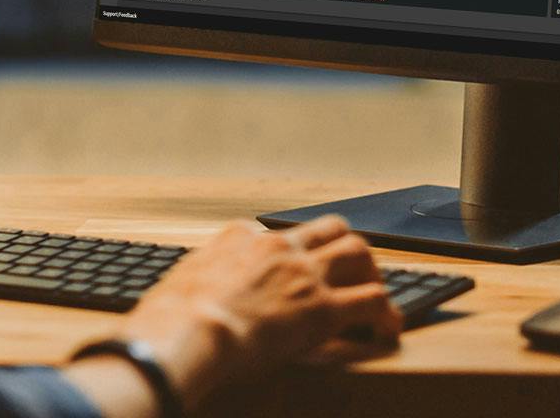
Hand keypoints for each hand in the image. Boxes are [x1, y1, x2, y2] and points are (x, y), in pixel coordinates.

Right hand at [104, 216, 399, 408]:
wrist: (188, 331)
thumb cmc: (172, 318)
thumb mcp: (177, 283)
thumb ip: (193, 280)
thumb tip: (183, 294)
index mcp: (239, 238)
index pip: (276, 233)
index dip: (291, 253)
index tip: (295, 269)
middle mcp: (277, 246)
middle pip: (329, 228)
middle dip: (345, 247)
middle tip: (353, 270)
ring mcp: (303, 273)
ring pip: (358, 252)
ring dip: (371, 272)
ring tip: (376, 297)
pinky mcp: (323, 306)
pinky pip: (371, 301)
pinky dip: (386, 314)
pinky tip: (388, 329)